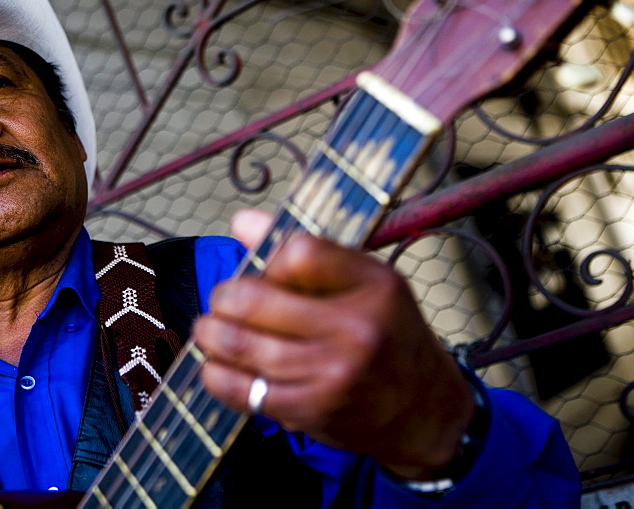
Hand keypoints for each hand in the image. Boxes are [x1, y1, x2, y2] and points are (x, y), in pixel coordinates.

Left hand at [192, 209, 474, 478]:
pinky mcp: (312, 411)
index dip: (268, 258)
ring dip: (211, 335)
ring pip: (242, 345)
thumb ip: (307, 251)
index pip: (296, 253)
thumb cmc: (388, 335)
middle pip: (255, 299)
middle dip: (224, 297)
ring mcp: (333, 375)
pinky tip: (218, 366)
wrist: (424, 410)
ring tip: (209, 330)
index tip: (265, 270)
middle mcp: (357, 329)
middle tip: (221, 300)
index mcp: (374, 286)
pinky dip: (218, 375)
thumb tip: (241, 221)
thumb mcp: (366, 282)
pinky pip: (244, 390)